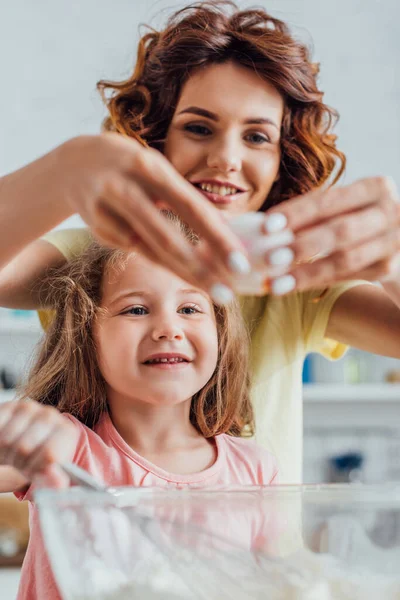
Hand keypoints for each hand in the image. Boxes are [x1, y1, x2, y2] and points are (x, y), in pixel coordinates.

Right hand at [0, 400, 76, 487]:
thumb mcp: (47, 473)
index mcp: (66, 431)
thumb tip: (59, 485)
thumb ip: (53, 480)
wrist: (24, 444)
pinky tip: (4, 443)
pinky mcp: (9, 405)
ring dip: (5, 453)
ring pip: (6, 439)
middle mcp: (51, 415)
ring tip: (12, 453)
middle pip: (24, 447)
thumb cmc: (38, 460)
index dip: (35, 468)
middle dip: (18, 461)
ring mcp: (29, 407)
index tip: (34, 470)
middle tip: (20, 462)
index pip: (49, 454)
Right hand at [55, 134, 249, 302]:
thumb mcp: (160, 172)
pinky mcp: (95, 228)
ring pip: (149, 251)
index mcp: (150, 167)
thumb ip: (185, 200)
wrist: (76, 163)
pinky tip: (164, 255)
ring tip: (212, 288)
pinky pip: (132, 249)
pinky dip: (153, 255)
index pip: (192, 207)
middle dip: (201, 270)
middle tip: (228, 294)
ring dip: (183, 273)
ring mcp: (106, 210)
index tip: (241, 263)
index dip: (218, 238)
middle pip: (167, 239)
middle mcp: (125, 187)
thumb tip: (224, 232)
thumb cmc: (134, 169)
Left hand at [262, 176, 399, 293]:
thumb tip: (267, 226)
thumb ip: (316, 214)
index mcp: (374, 188)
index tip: (266, 225)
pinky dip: (319, 282)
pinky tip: (294, 287)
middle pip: (340, 229)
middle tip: (270, 258)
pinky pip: (350, 277)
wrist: (399, 250)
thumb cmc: (360, 226)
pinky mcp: (393, 268)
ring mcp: (396, 241)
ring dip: (308, 272)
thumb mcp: (345, 211)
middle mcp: (390, 211)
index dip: (296, 212)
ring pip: (346, 259)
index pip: (329, 200)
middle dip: (302, 244)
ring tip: (277, 283)